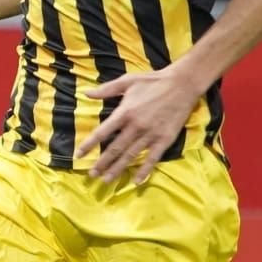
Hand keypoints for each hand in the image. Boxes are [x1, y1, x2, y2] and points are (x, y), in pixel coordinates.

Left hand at [80, 68, 204, 183]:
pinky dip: (144, 171)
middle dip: (102, 163)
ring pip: (130, 156)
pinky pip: (152, 158)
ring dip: (117, 169)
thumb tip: (87, 94)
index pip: (102, 132)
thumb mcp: (127, 81)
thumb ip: (106, 89)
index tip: (79, 155)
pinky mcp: (164, 139)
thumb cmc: (153, 81)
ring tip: (107, 180)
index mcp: (124, 112)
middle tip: (92, 174)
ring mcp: (150, 134)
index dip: (89, 144)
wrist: (182, 84)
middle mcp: (135, 126)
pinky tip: (135, 181)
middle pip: (115, 148)